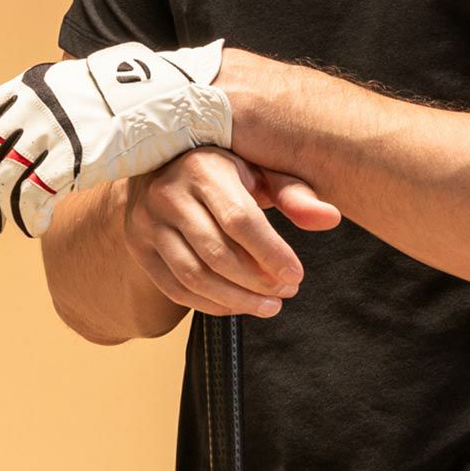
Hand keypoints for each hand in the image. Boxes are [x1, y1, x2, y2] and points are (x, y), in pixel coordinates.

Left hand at [0, 38, 231, 237]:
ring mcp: (54, 132)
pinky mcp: (75, 158)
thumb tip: (30, 122)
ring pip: (3, 181)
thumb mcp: (82, 85)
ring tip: (13, 228)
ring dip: (1, 211)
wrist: (178, 95)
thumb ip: (52, 102)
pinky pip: (33, 197)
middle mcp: (35, 107)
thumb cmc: (138, 93)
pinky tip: (35, 227)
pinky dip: (27, 217)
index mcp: (31, 87)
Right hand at [124, 146, 341, 317]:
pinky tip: (238, 305)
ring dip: (237, 300)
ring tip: (270, 306)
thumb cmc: (224, 168)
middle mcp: (168, 194)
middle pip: (218, 253)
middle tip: (287, 292)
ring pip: (194, 276)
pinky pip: (175, 288)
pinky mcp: (138, 248)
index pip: (240, 220)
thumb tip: (331, 218)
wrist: (162, 164)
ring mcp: (147, 223)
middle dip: (258, 282)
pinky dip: (210, 304)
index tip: (297, 276)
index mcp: (203, 168)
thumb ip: (293, 193)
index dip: (271, 253)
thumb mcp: (258, 169)